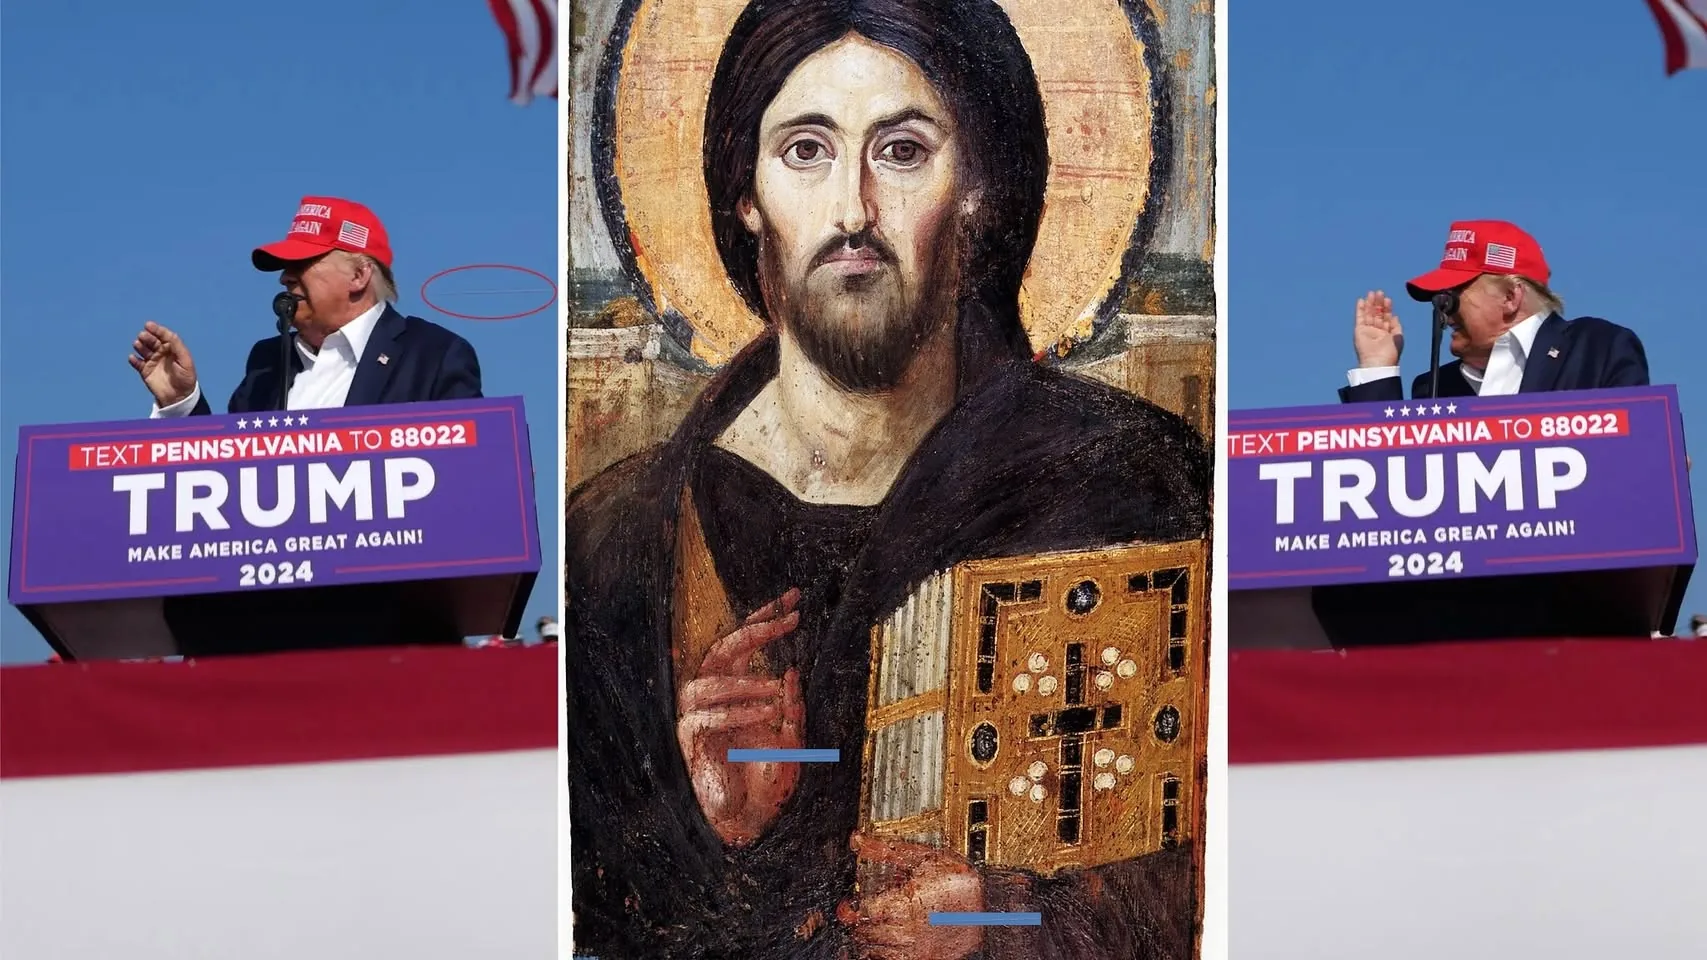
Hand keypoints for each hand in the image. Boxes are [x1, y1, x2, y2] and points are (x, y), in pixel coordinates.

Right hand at [129, 321, 198, 406]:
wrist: (179, 397)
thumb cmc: (186, 378)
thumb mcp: (185, 361)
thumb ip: (178, 347)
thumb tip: (168, 334)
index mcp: (172, 348)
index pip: (164, 335)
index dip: (157, 329)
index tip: (148, 325)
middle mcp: (161, 352)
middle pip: (152, 341)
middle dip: (147, 337)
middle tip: (143, 336)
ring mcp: (152, 361)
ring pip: (143, 349)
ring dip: (139, 346)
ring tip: (138, 345)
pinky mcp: (145, 370)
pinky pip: (136, 363)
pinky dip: (133, 360)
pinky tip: (133, 358)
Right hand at [677, 588, 803, 845]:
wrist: (755, 822)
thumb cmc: (771, 780)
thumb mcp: (794, 739)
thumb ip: (793, 707)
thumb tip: (792, 670)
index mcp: (736, 691)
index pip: (743, 644)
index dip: (765, 617)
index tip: (795, 599)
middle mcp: (714, 699)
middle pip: (719, 650)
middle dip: (754, 630)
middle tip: (788, 620)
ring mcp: (698, 720)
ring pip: (702, 683)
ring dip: (740, 681)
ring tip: (773, 687)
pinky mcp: (690, 745)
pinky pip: (703, 719)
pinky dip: (735, 713)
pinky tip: (764, 713)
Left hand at [839, 833, 983, 959]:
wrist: (994, 902)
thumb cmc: (960, 878)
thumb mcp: (924, 856)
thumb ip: (886, 850)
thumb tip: (858, 840)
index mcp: (906, 901)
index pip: (864, 912)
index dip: (855, 907)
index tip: (854, 903)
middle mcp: (910, 928)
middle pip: (868, 932)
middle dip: (861, 923)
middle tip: (863, 914)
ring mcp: (920, 947)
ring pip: (879, 950)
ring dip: (871, 940)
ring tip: (875, 928)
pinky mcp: (928, 958)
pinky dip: (886, 955)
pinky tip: (889, 946)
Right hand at [1352, 290, 1403, 367]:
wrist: (1378, 362)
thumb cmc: (1390, 354)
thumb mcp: (1398, 338)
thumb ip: (1396, 326)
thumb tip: (1394, 316)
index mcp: (1386, 332)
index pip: (1386, 317)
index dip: (1387, 308)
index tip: (1387, 299)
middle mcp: (1376, 330)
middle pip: (1377, 313)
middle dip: (1378, 303)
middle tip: (1379, 292)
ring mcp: (1367, 330)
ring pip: (1368, 314)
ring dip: (1369, 303)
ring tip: (1371, 293)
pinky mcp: (1359, 331)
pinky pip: (1359, 318)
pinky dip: (1359, 309)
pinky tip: (1361, 300)